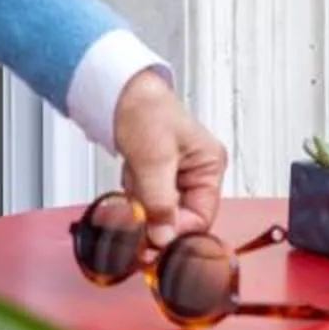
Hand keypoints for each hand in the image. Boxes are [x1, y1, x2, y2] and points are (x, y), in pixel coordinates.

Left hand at [111, 71, 225, 245]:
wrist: (118, 92)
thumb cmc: (145, 110)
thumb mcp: (154, 160)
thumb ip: (160, 203)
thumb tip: (163, 237)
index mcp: (209, 166)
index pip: (201, 217)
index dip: (176, 230)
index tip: (152, 237)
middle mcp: (197, 173)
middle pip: (180, 216)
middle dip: (154, 209)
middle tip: (138, 197)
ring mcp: (177, 174)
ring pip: (160, 210)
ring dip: (142, 198)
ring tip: (137, 171)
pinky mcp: (157, 175)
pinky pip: (147, 199)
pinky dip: (135, 190)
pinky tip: (133, 170)